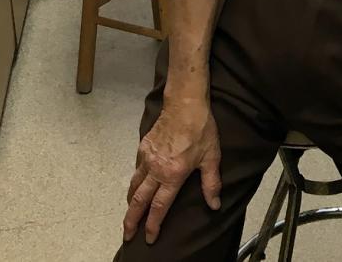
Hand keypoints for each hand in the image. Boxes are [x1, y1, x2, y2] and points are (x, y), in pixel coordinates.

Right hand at [123, 101, 221, 244]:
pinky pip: (136, 169)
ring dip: (130, 203)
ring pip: (134, 185)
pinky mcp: (143, 147)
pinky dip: (135, 182)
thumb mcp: (211, 156)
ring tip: (129, 215)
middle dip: (131, 221)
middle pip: (139, 201)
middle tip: (127, 235)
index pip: (159, 207)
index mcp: (172, 175)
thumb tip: (215, 205)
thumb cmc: (201, 129)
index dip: (153, 225)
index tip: (149, 238)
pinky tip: (137, 185)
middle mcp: (156, 169)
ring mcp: (147, 158)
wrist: (185, 103)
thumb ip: (211, 183)